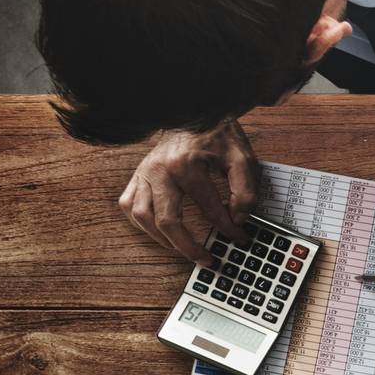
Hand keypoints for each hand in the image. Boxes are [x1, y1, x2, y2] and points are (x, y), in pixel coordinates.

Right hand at [119, 120, 257, 263]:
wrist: (192, 113)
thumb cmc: (217, 136)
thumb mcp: (242, 159)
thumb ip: (245, 191)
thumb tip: (238, 220)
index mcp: (186, 165)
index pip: (209, 210)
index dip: (228, 230)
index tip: (241, 239)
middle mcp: (159, 170)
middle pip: (167, 221)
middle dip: (188, 247)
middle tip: (208, 261)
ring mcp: (144, 173)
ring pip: (142, 216)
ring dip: (161, 240)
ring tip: (184, 251)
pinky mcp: (137, 175)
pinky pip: (128, 205)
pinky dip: (141, 223)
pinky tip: (160, 233)